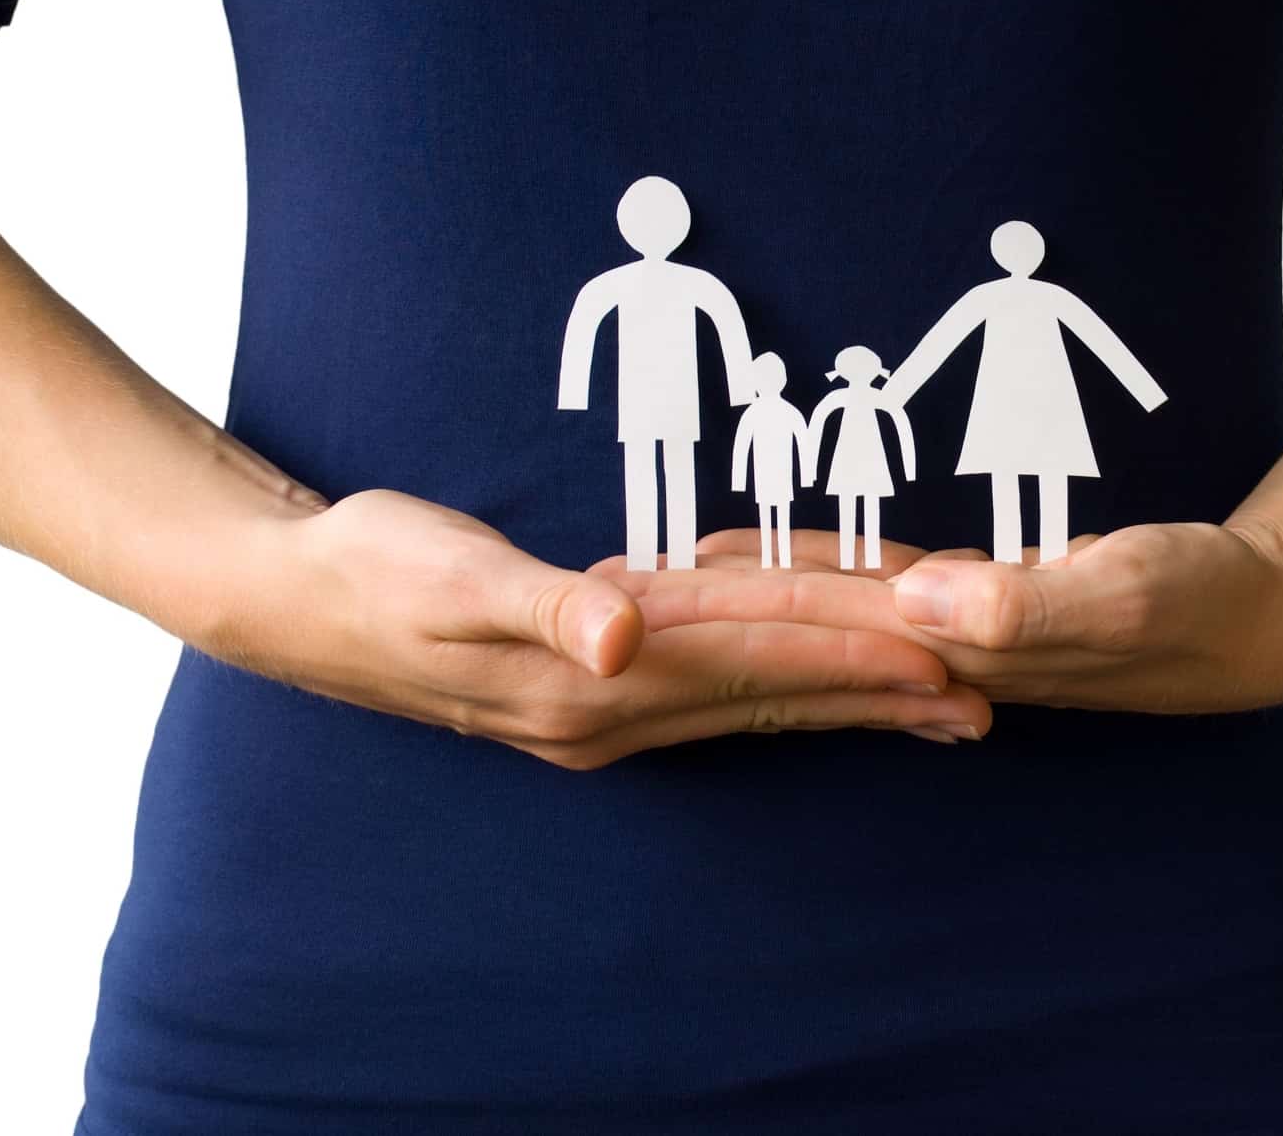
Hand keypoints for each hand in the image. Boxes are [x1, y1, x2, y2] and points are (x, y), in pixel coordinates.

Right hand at [200, 490, 986, 766]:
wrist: (297, 601)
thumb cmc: (375, 572)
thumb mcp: (449, 575)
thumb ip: (543, 603)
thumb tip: (617, 640)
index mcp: (595, 674)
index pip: (755, 660)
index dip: (849, 655)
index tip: (941, 656)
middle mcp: (613, 706)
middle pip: (775, 699)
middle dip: (880, 698)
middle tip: (985, 705)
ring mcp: (604, 709)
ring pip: (754, 707)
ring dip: (845, 707)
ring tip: (930, 708)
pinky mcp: (590, 692)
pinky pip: (712, 698)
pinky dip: (779, 696)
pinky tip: (811, 696)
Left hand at [653, 523, 1282, 713]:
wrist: (1269, 617)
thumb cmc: (1211, 600)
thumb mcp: (1131, 590)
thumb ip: (1030, 603)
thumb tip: (924, 608)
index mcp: (954, 649)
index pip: (804, 631)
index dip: (708, 613)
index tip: (613, 598)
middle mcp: (936, 651)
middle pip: (789, 630)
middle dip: (692, 612)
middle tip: (590, 586)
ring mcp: (954, 630)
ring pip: (818, 611)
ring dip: (739, 601)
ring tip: (656, 580)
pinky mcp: (980, 602)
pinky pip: (873, 587)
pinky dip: (819, 576)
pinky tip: (786, 568)